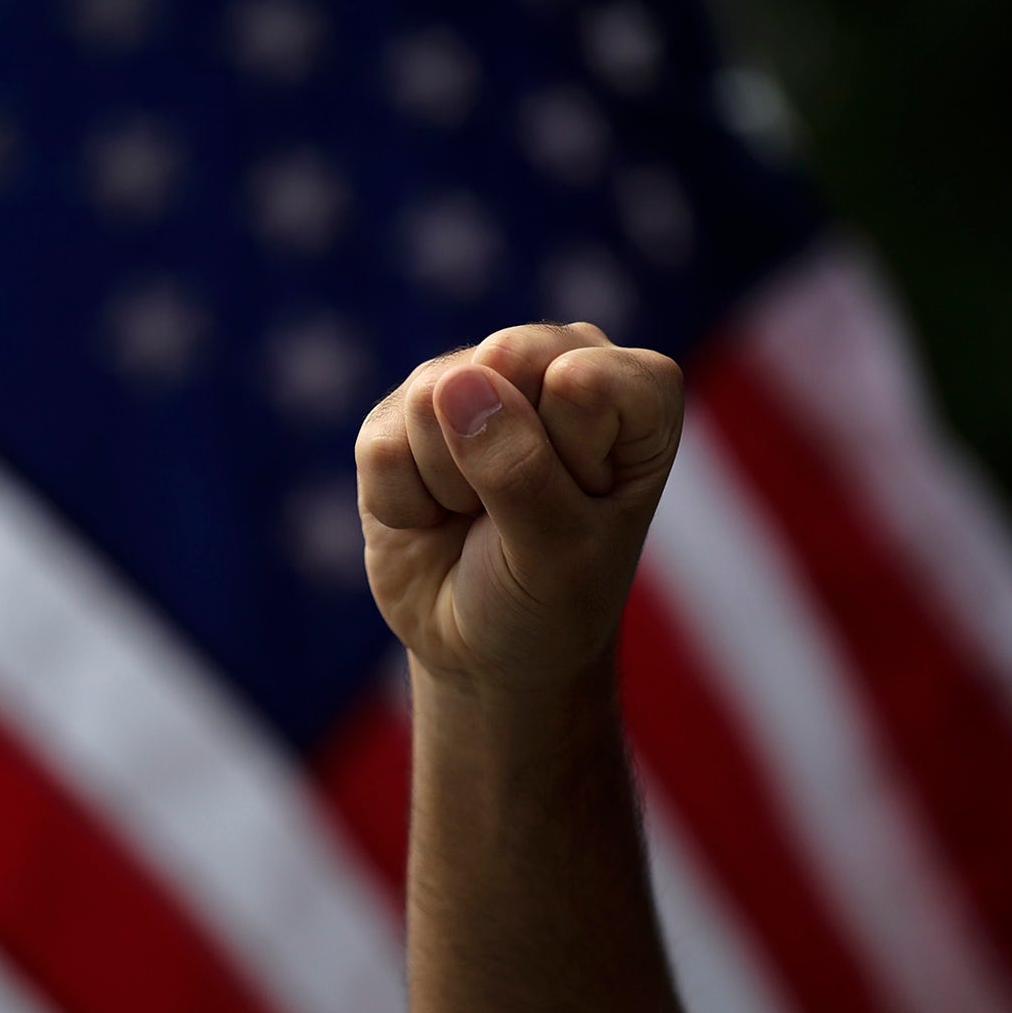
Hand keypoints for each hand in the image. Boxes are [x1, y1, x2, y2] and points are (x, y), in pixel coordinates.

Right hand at [354, 322, 683, 705]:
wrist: (484, 651)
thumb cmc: (551, 600)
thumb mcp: (559, 554)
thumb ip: (520, 470)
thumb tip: (453, 383)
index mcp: (630, 388)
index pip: (587, 378)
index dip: (572, 455)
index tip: (582, 507)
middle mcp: (553, 363)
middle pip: (504, 361)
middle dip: (500, 463)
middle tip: (524, 515)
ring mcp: (471, 379)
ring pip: (433, 397)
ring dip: (449, 486)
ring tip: (477, 517)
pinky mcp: (398, 414)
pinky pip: (381, 444)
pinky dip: (403, 504)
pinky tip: (432, 519)